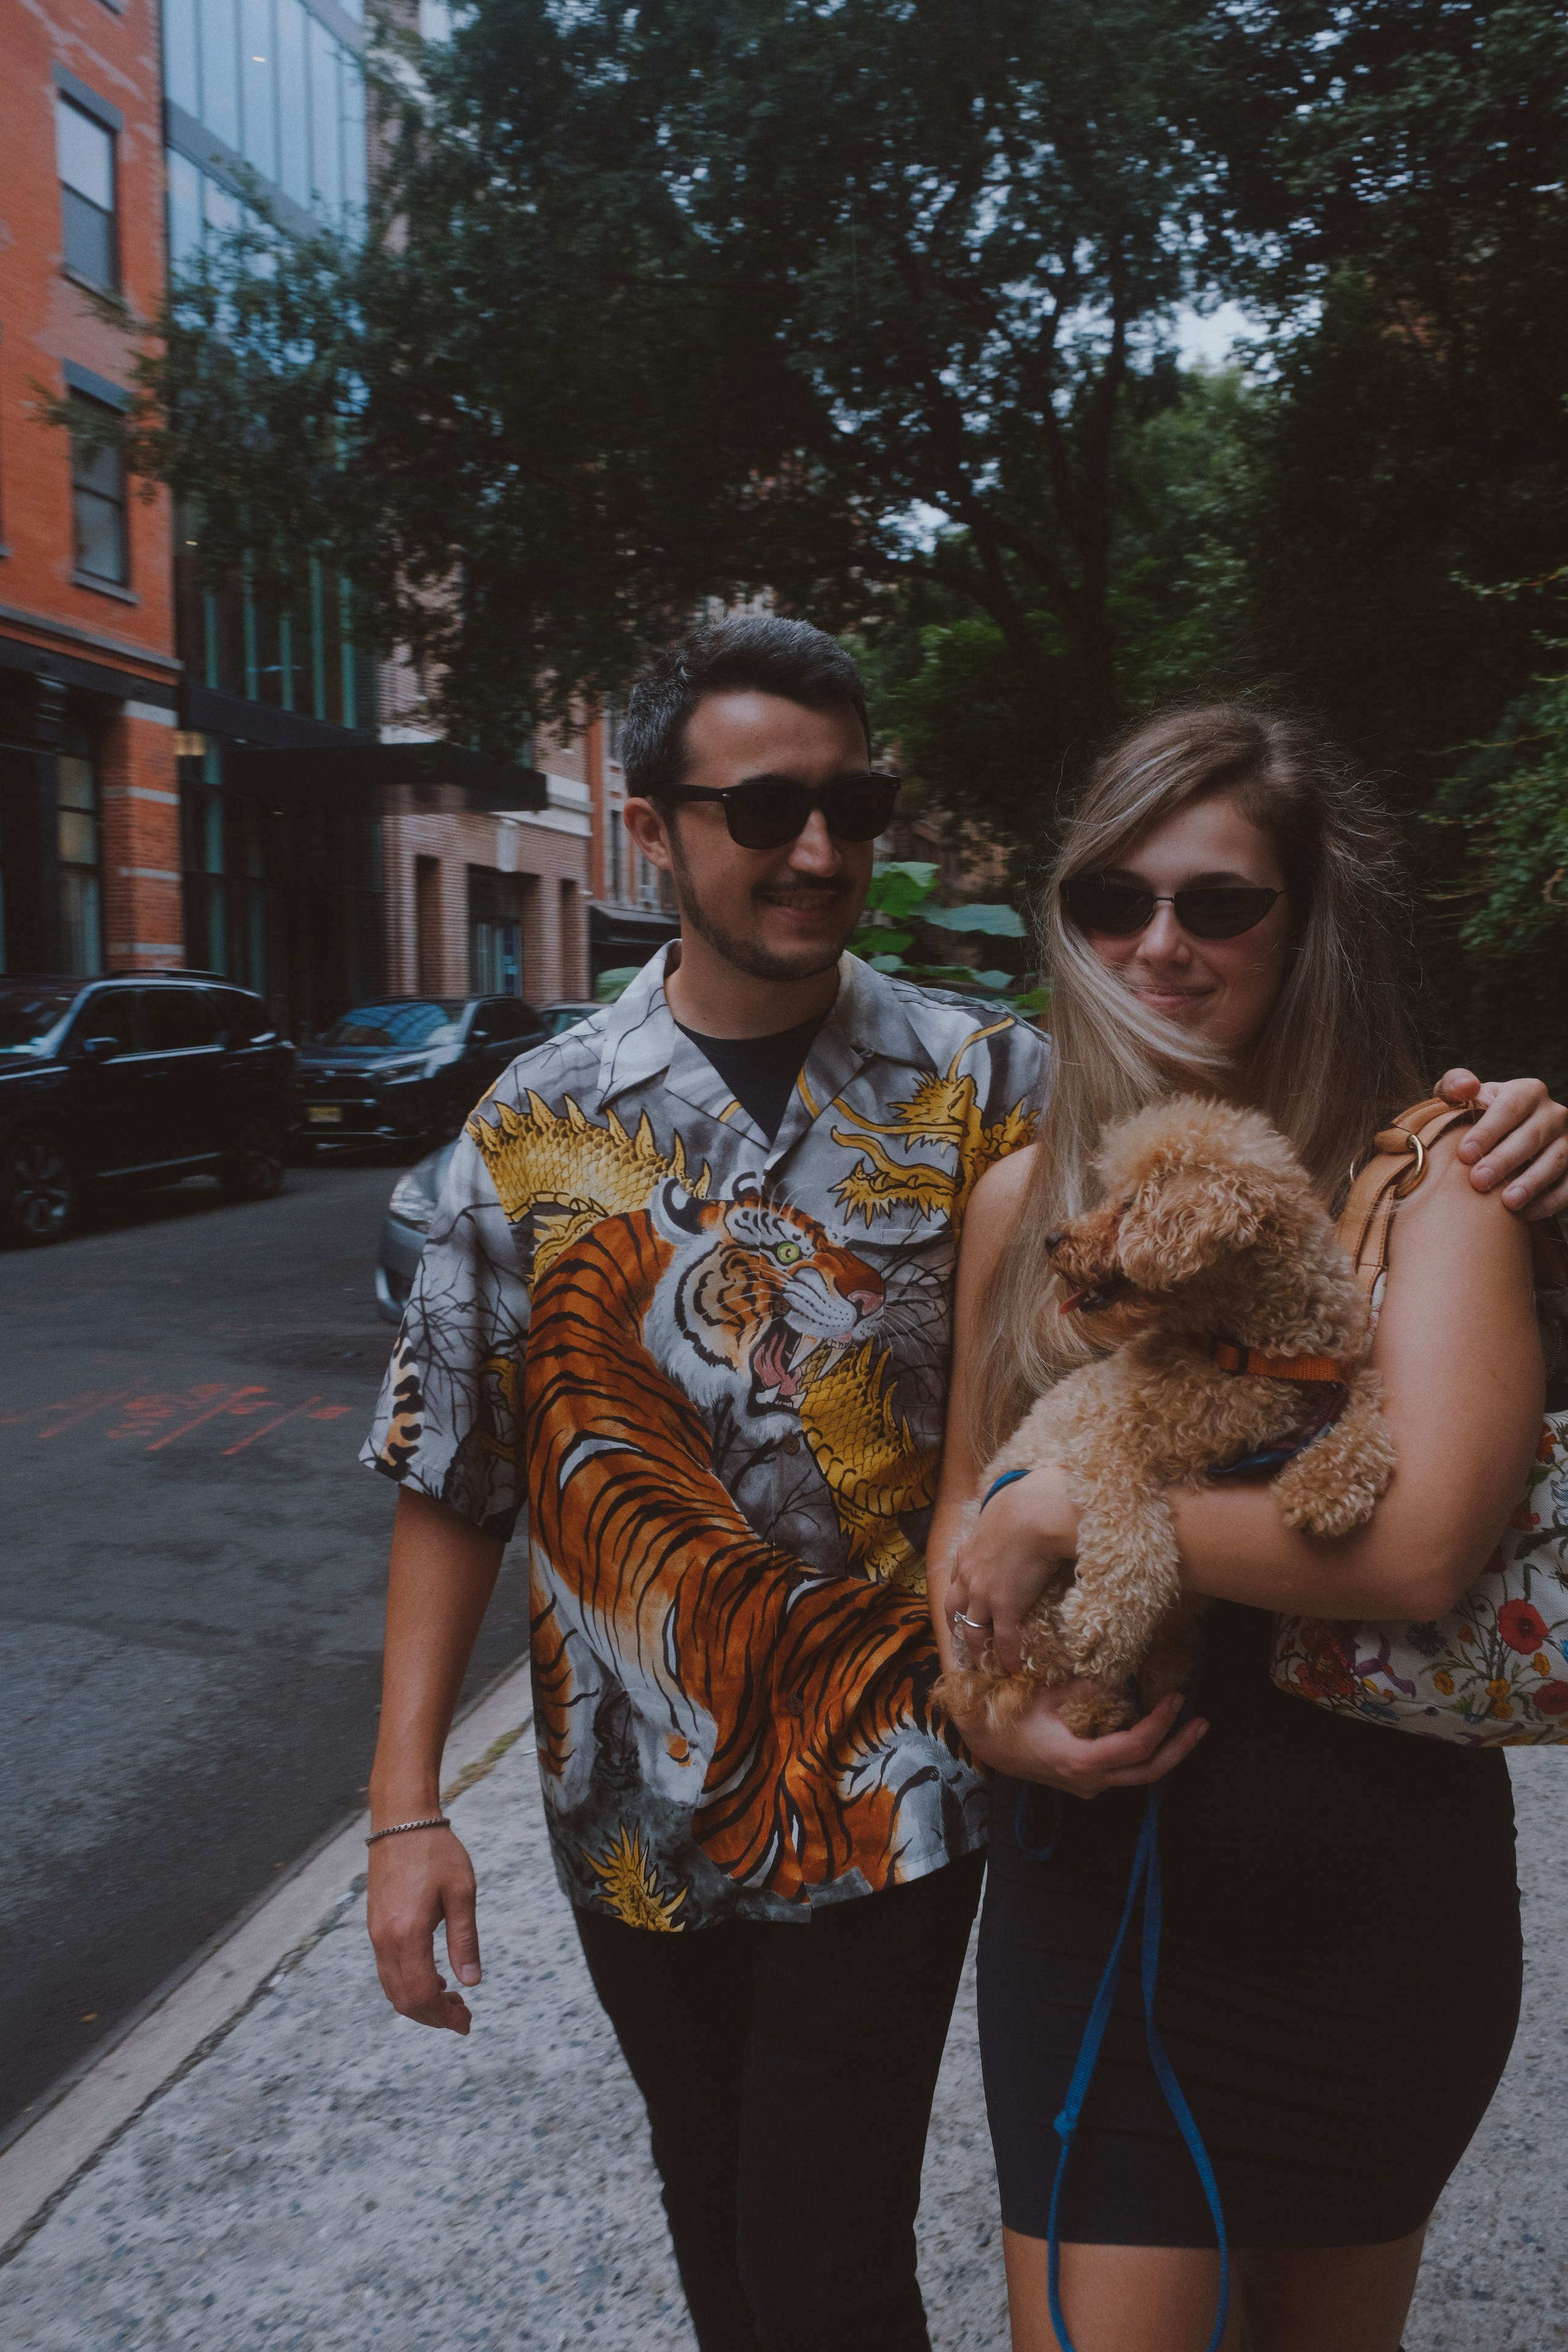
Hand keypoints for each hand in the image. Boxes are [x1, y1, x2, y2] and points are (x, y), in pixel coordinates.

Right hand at [367, 1825, 480, 2032]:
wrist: (402, 1820)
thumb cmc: (436, 1851)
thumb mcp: (461, 1893)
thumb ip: (464, 1940)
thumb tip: (471, 1982)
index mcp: (407, 1934)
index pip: (420, 1995)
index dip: (443, 2016)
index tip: (466, 2022)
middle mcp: (384, 1939)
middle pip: (403, 1999)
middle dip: (433, 2016)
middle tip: (463, 2016)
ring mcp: (375, 1934)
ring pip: (392, 1988)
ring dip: (420, 2001)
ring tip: (452, 1999)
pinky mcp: (374, 1926)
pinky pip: (388, 1970)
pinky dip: (409, 1983)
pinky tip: (433, 1976)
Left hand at [948, 1464, 1081, 1675]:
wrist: (1038, 1512)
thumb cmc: (1028, 1502)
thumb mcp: (1003, 1509)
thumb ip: (1002, 1517)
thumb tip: (1013, 1510)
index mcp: (968, 1551)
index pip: (955, 1580)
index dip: (959, 1596)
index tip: (964, 1607)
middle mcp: (968, 1575)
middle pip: (953, 1609)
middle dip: (958, 1626)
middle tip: (967, 1640)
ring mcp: (983, 1595)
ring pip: (972, 1630)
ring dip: (978, 1648)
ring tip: (986, 1661)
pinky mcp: (1005, 1608)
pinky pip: (1004, 1641)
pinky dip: (1008, 1657)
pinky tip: (1015, 1667)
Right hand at [952, 1680, 1207, 1797]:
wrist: (984, 1745)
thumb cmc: (1008, 1719)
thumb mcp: (1045, 1697)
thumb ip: (1084, 1689)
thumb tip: (1119, 1677)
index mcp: (1081, 1761)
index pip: (1136, 1747)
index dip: (1161, 1723)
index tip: (1176, 1699)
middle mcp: (1091, 1782)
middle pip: (1149, 1773)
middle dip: (1179, 1748)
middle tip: (1202, 1723)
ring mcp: (1089, 1786)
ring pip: (1139, 1776)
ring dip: (1165, 1751)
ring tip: (1187, 1726)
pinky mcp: (1086, 1782)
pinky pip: (1123, 1771)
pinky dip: (1143, 1752)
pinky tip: (1152, 1730)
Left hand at [1439, 1069, 1567, 1220]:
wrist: (1502, 1140)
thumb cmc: (1477, 1116)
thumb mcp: (1464, 1098)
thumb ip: (1454, 1085)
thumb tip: (1467, 1086)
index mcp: (1527, 1091)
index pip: (1510, 1107)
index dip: (1488, 1131)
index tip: (1465, 1154)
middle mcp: (1554, 1114)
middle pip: (1531, 1136)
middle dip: (1504, 1160)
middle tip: (1479, 1182)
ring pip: (1555, 1161)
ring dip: (1531, 1183)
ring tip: (1507, 1202)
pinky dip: (1549, 1202)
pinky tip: (1524, 1214)